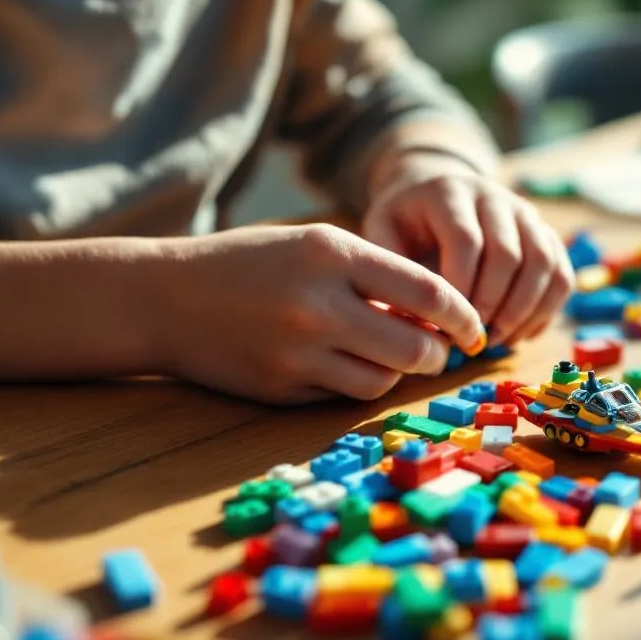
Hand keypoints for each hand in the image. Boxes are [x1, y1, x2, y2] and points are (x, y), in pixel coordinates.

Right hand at [159, 224, 483, 403]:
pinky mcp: (283, 388)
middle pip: (415, 347)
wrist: (165, 298)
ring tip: (384, 352)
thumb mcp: (313, 244)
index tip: (475, 326)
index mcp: (332, 254)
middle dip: (435, 353)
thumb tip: (439, 314)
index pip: (427, 290)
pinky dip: (358, 383)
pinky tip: (344, 364)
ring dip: (396, 370)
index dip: (463, 314)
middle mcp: (318, 303)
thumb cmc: (251, 263)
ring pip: (384, 378)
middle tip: (435, 348)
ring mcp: (299, 352)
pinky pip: (345, 395)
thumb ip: (375, 273)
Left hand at [361, 152, 574, 345]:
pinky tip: (519, 334)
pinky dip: (546, 310)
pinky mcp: (546, 234)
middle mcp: (495, 196)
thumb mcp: (383, 233)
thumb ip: (394, 271)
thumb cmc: (407, 222)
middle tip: (474, 338)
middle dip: (493, 304)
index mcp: (450, 193)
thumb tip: (414, 324)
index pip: (466, 240)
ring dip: (524, 311)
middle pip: (509, 253)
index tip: (449, 323)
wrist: (436, 190)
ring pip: (544, 263)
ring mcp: (527, 214)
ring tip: (497, 340)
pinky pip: (562, 274)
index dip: (462, 288)